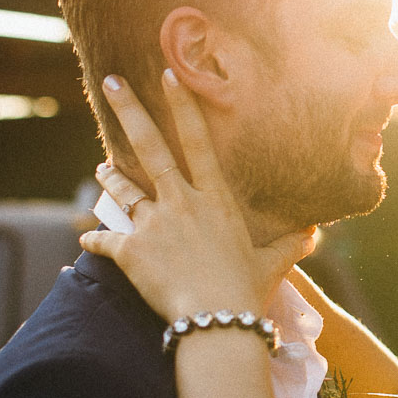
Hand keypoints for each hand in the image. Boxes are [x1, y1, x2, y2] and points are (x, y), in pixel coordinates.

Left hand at [79, 70, 316, 321]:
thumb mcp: (273, 264)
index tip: (169, 76)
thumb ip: (289, 245)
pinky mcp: (131, 251)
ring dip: (110, 178)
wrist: (216, 320)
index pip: (197, 142)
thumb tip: (312, 235)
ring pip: (124, 191)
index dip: (183, 106)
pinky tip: (85, 238)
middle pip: (150, 148)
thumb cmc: (246, 291)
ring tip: (100, 168)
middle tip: (112, 82)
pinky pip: (106, 240)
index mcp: (215, 200)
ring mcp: (153, 225)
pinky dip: (95, 239)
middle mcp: (181, 203)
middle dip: (130, 111)